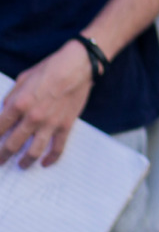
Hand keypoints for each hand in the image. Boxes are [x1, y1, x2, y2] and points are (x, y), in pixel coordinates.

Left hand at [0, 42, 94, 167]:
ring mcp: (50, 123)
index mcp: (19, 104)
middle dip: (3, 156)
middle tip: (0, 161)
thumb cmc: (50, 69)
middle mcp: (32, 117)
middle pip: (12, 145)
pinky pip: (58, 147)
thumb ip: (11, 97)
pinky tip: (45, 163)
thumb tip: (4, 111)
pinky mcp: (65, 125)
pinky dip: (51, 158)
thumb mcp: (23, 79)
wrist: (78, 66)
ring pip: (33, 151)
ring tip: (21, 165)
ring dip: (24, 162)